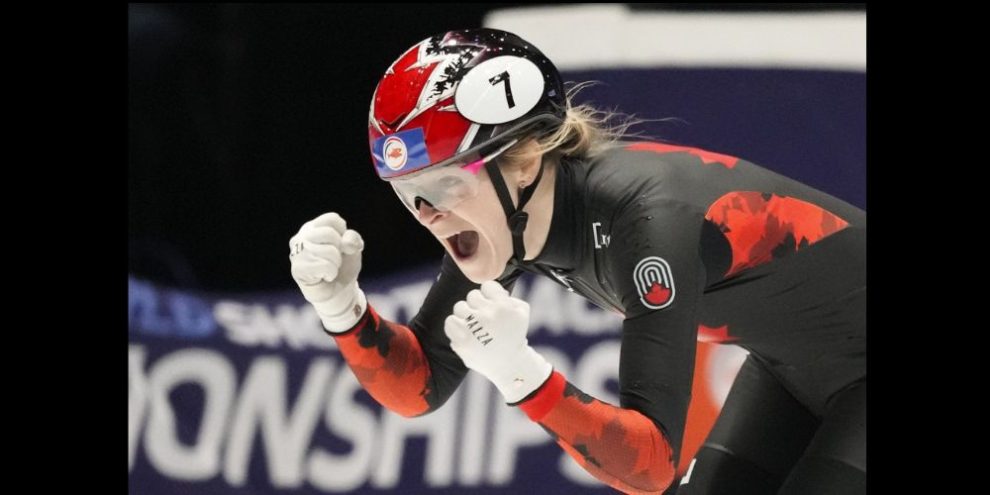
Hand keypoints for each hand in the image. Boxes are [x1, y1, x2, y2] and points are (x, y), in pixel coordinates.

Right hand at [289, 212, 366, 332]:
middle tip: (335, 260)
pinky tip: (325, 276)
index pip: (332, 219)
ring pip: (328, 251)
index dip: (343, 233)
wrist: (338, 292)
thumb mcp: (353, 249)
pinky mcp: (297, 269)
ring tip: (330, 269)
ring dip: (336, 264)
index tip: (340, 245)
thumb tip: (346, 242)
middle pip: (329, 234)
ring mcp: (296, 253)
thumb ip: (353, 239)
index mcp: (313, 227)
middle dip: (340, 250)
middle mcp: (301, 237)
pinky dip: (331, 273)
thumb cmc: (343, 266)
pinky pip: (324, 265)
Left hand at [444, 281, 551, 402]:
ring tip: (474, 325)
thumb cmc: (514, 335)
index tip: (492, 305)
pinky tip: (464, 331)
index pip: (487, 285)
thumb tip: (491, 292)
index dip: (489, 295)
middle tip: (484, 318)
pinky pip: (450, 321)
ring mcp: (473, 328)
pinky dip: (455, 325)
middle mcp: (488, 315)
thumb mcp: (522, 312)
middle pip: (472, 295)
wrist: (509, 364)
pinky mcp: (462, 341)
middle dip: (478, 305)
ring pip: (459, 307)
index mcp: (503, 306)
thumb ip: (509, 296)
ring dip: (466, 314)